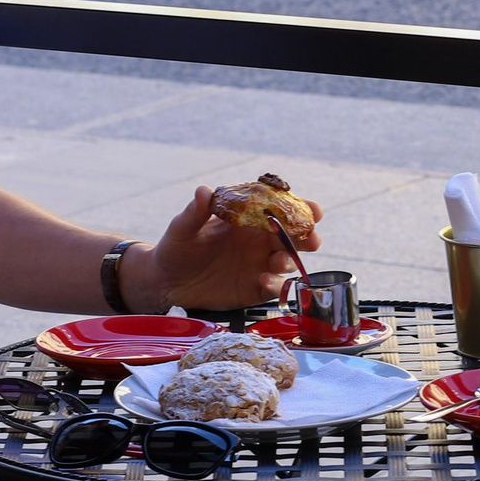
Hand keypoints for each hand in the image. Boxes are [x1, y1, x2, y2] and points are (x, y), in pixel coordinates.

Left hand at [125, 186, 323, 311]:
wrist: (166, 282)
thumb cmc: (176, 247)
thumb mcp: (183, 228)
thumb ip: (195, 212)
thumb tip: (203, 190)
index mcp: (248, 220)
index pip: (280, 210)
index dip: (300, 208)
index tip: (313, 209)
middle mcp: (259, 242)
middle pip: (293, 237)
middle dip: (307, 237)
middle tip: (312, 239)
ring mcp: (259, 265)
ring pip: (286, 262)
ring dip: (290, 260)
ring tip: (280, 260)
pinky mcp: (253, 289)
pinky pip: (272, 287)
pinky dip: (273, 284)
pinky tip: (264, 280)